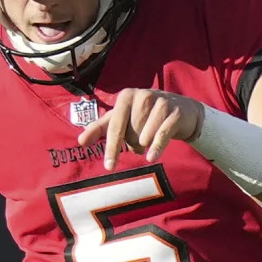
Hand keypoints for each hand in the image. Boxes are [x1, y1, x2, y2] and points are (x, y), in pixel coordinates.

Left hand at [78, 87, 204, 169]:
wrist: (181, 111)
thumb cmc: (145, 116)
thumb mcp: (122, 119)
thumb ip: (100, 128)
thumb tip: (80, 141)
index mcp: (126, 96)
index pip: (114, 126)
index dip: (111, 147)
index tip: (109, 166)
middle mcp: (143, 95)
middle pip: (130, 134)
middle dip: (133, 144)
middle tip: (139, 142)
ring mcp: (161, 102)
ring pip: (145, 136)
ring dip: (145, 145)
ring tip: (148, 141)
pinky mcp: (175, 112)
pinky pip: (162, 135)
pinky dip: (156, 148)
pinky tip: (151, 157)